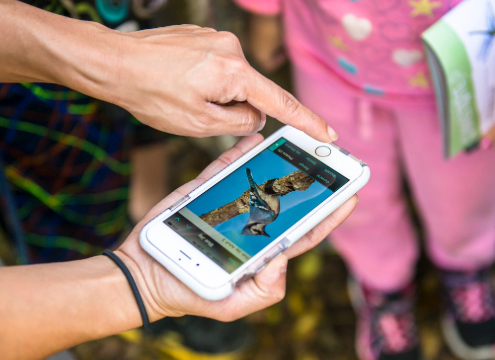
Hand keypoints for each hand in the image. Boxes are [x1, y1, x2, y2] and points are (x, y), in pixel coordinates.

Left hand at [87, 25, 334, 141]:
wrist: (114, 63)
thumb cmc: (151, 94)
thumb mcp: (199, 123)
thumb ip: (239, 123)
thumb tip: (256, 118)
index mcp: (234, 72)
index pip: (280, 103)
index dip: (306, 121)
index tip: (326, 134)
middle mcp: (230, 49)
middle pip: (251, 92)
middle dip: (235, 109)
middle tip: (199, 113)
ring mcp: (216, 40)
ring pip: (232, 81)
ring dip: (217, 95)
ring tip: (182, 95)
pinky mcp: (202, 37)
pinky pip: (216, 67)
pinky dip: (205, 81)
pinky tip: (179, 83)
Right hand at [116, 134, 357, 320]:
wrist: (144, 275)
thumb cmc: (190, 294)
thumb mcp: (231, 306)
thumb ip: (262, 291)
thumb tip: (282, 261)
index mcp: (262, 251)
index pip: (304, 232)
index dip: (328, 216)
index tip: (350, 195)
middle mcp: (250, 225)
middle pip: (287, 201)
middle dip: (310, 182)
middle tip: (330, 162)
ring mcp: (228, 207)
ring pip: (259, 181)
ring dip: (280, 163)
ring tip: (300, 145)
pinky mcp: (205, 193)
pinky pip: (224, 170)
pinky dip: (239, 153)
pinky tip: (256, 140)